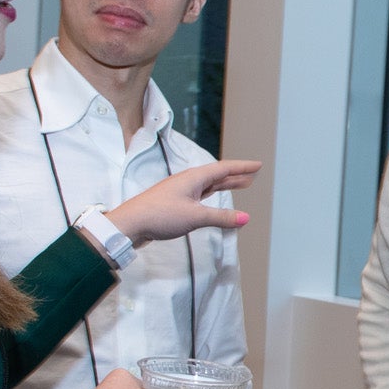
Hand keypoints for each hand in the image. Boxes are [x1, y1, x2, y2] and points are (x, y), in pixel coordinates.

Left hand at [108, 158, 258, 243]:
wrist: (131, 223)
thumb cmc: (160, 215)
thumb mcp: (195, 217)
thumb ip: (221, 217)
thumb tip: (245, 218)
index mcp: (194, 178)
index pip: (224, 168)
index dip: (242, 167)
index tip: (257, 165)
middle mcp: (188, 181)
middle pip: (217, 175)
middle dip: (235, 175)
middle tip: (252, 175)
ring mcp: (180, 192)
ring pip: (208, 185)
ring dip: (225, 185)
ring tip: (240, 185)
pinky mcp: (175, 203)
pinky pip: (200, 195)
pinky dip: (212, 196)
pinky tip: (213, 199)